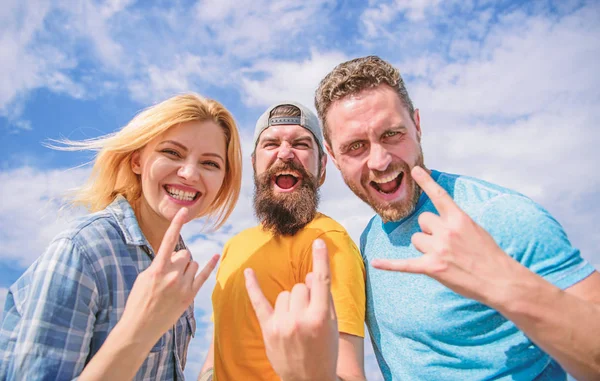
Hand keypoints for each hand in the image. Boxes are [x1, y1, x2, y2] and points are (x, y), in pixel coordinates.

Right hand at [121, 207, 218, 343]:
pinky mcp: (189, 296)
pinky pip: (203, 275)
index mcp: (157, 268)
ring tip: (175, 283)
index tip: (183, 211)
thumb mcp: (144, 278)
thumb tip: (175, 256)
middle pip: (185, 254)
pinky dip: (210, 265)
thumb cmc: (139, 301)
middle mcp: (172, 275)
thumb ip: (160, 264)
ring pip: (193, 264)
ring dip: (187, 268)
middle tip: (169, 273)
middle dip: (179, 259)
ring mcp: (182, 286)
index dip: (177, 224)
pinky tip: (216, 256)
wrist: (140, 327)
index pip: (169, 240)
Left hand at [244, 239, 338, 380]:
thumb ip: (324, 298)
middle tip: (309, 315)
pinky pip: (259, 302)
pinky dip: (253, 287)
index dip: (320, 260)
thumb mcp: (332, 326)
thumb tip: (310, 276)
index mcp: (320, 317)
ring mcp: (282, 324)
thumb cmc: (325, 351)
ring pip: (284, 294)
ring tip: (296, 321)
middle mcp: (300, 319)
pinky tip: (248, 272)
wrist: (308, 379)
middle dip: (305, 295)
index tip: (318, 242)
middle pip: (300, 287)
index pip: (320, 281)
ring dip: (290, 301)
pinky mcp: (268, 329)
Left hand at [371, 166, 522, 306]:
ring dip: (425, 247)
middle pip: (423, 221)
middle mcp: (447, 231)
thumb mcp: (475, 229)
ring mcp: (439, 249)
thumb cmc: (489, 255)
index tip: (415, 170)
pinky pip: (405, 264)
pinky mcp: (432, 267)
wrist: (499, 280)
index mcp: (459, 218)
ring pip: (417, 240)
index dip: (426, 182)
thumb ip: (456, 221)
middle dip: (430, 230)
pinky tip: (375, 263)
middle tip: (446, 244)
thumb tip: (440, 220)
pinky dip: (389, 265)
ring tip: (443, 258)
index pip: (439, 195)